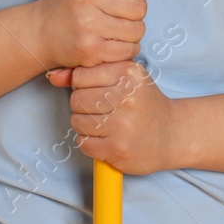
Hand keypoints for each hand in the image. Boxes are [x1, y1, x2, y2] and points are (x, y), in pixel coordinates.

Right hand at [30, 0, 163, 70]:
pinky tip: (107, 41)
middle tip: (113, 12)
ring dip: (130, 31)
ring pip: (138, 30)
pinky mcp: (90, 49)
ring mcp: (87, 23)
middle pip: (140, 7)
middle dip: (133, 12)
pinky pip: (128, 50)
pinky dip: (123, 48)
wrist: (43, 29)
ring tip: (110, 27)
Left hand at [45, 60, 182, 174]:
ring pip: (77, 121)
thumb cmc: (144, 102)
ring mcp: (122, 126)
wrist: (172, 134)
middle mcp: (127, 98)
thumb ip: (88, 73)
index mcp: (129, 74)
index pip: (81, 76)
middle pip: (77, 99)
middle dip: (82, 105)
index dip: (83, 85)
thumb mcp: (124, 77)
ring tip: (103, 123)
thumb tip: (52, 76)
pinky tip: (105, 138)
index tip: (97, 91)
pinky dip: (89, 142)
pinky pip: (83, 143)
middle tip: (100, 109)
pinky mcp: (117, 150)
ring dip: (85, 125)